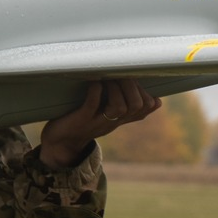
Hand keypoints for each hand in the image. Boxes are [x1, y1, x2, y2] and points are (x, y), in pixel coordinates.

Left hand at [38, 78, 159, 169]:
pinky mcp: (81, 119)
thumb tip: (156, 101)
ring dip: (115, 89)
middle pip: (136, 106)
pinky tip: (94, 82)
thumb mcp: (110, 118)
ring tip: (108, 78)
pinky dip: (95, 92)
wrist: (60, 143)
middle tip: (121, 74)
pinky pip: (92, 105)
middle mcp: (112, 121)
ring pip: (118, 107)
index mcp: (119, 119)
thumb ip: (127, 109)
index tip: (136, 81)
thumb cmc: (85, 124)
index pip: (144, 109)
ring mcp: (97, 121)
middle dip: (132, 87)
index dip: (146, 93)